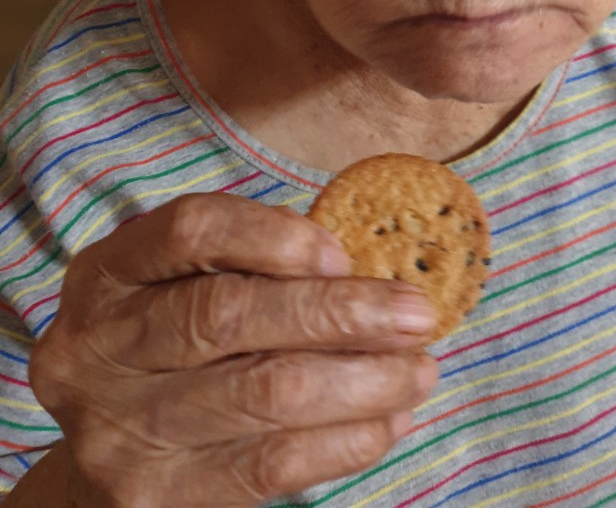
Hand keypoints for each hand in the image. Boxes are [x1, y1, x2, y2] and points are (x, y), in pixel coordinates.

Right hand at [29, 193, 437, 506]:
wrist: (102, 458)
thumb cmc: (166, 347)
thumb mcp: (177, 286)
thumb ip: (250, 265)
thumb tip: (366, 268)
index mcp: (107, 275)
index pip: (191, 230)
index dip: (274, 235)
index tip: (343, 253)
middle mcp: (100, 349)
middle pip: (231, 315)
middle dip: (342, 312)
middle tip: (417, 313)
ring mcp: (121, 429)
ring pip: (266, 392)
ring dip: (364, 380)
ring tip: (419, 370)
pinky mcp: (158, 497)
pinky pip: (273, 465)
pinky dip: (346, 440)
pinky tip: (387, 421)